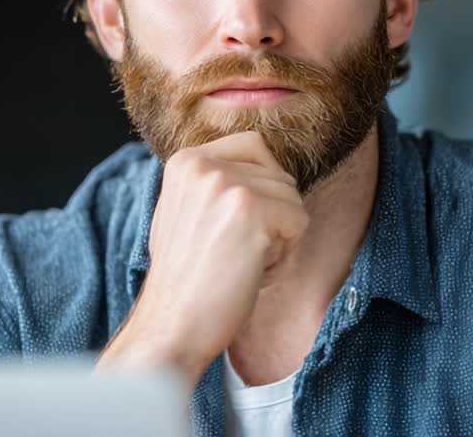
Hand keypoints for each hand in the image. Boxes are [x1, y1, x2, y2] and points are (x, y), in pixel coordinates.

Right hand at [94, 131, 307, 386]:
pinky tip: (250, 271)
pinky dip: (283, 254)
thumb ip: (213, 182)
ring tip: (239, 261)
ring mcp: (226, 186)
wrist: (172, 327)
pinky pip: (299, 223)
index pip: (254, 146)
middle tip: (232, 251)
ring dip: (278, 237)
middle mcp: (203, 165)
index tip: (232, 226)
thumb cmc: (185, 279)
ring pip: (293, 199)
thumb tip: (262, 163)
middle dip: (271, 216)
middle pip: (279, 175)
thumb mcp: (185, 212)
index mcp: (185, 160)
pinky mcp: (251, 212)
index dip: (262, 188)